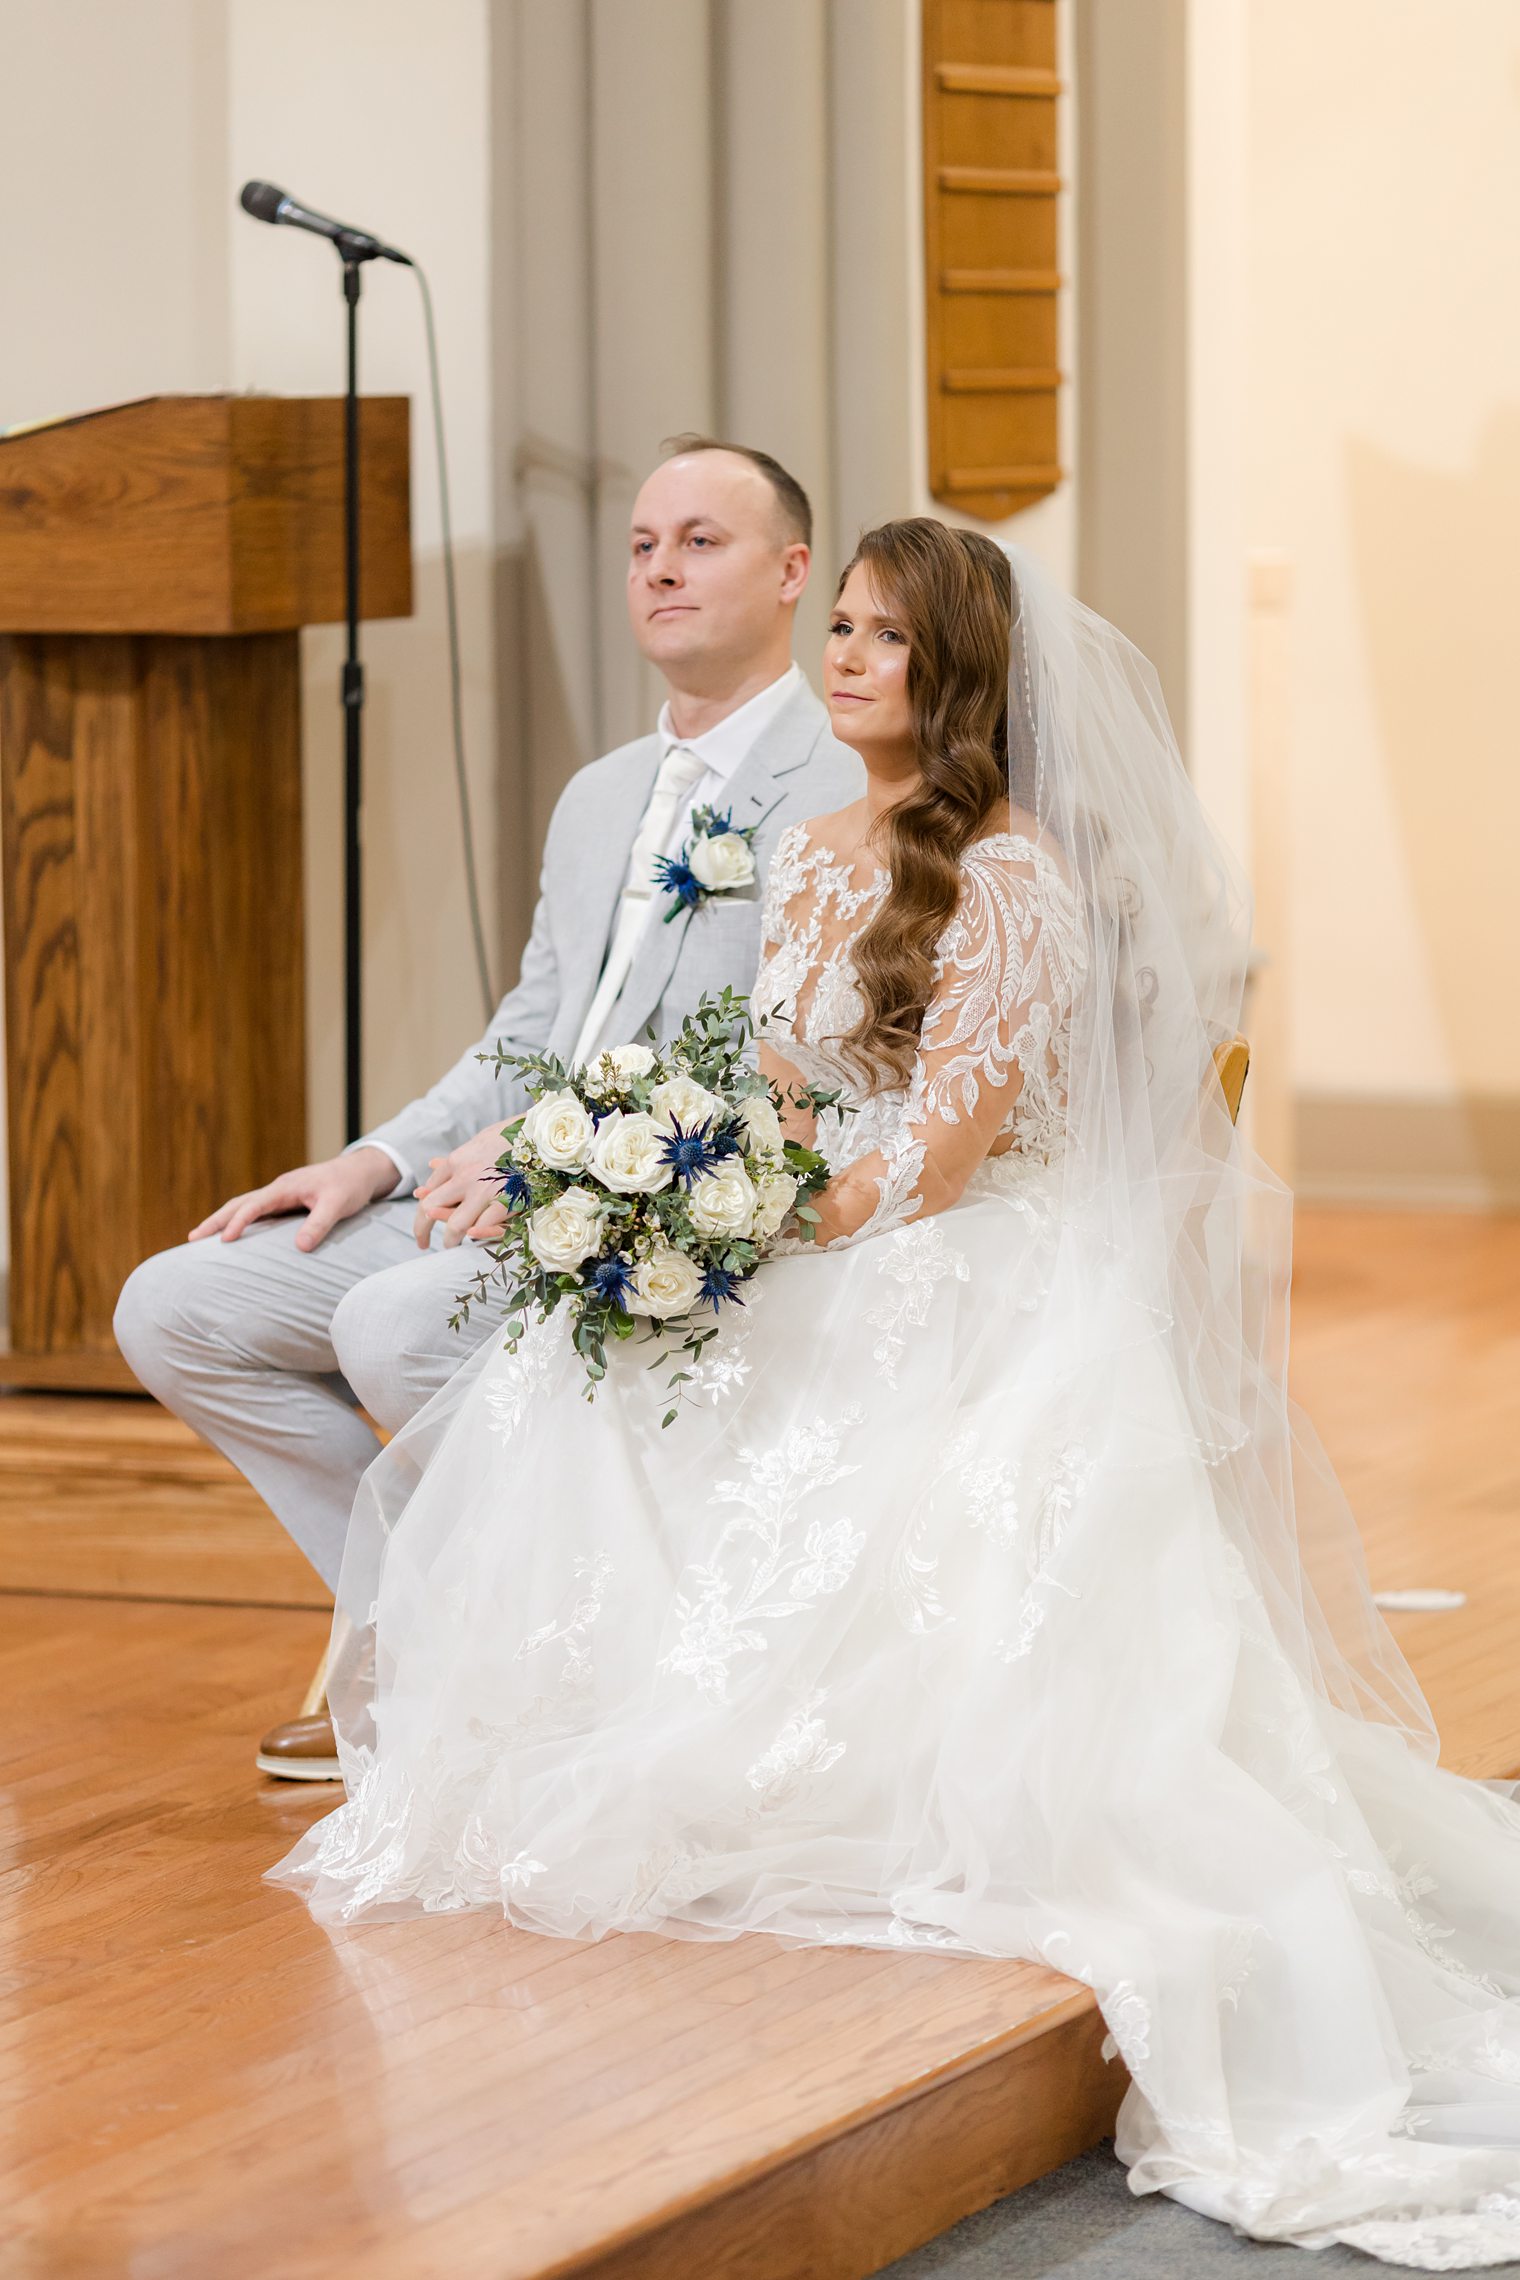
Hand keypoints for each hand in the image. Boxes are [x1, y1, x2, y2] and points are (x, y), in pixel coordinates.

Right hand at [188, 1145, 399, 1251]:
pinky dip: (238, 1220)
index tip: (225, 1239)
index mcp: (285, 1188)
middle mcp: (277, 1189)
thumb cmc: (349, 1186)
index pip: (255, 1205)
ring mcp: (279, 1195)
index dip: (239, 1222)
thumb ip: (319, 1224)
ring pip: (243, 1206)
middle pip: (239, 1203)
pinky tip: (231, 1234)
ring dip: (223, 1220)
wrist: (360, 1172)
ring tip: (201, 1238)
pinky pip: (255, 1211)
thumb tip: (300, 1247)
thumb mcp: (338, 1204)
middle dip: (215, 1220)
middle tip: (192, 1239)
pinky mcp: (285, 1202)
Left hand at [412, 1122, 510, 1249]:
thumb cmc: (511, 1135)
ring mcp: (484, 1191)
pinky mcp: (506, 1201)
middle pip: (431, 1208)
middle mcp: (464, 1176)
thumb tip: (431, 1165)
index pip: (429, 1190)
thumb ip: (457, 1158)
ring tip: (449, 1244)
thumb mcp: (478, 1142)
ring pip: (456, 1224)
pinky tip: (472, 1237)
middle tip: (423, 1242)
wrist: (542, 1134)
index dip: (423, 1208)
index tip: (424, 1218)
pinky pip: (484, 1225)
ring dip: (450, 1239)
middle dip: (422, 1229)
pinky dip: (477, 1233)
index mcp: (457, 1161)